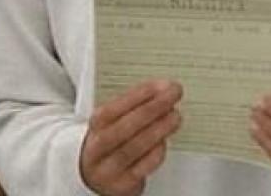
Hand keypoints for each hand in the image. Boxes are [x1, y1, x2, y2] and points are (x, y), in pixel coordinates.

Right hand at [79, 80, 182, 195]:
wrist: (95, 176)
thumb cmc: (111, 141)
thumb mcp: (115, 119)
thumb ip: (136, 105)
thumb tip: (163, 90)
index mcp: (96, 125)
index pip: (114, 107)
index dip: (140, 95)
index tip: (161, 85)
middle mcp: (98, 147)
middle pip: (125, 126)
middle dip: (153, 108)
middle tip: (173, 96)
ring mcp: (109, 168)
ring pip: (134, 147)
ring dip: (159, 129)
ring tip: (175, 116)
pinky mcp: (123, 184)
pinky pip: (143, 167)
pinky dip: (156, 151)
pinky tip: (164, 140)